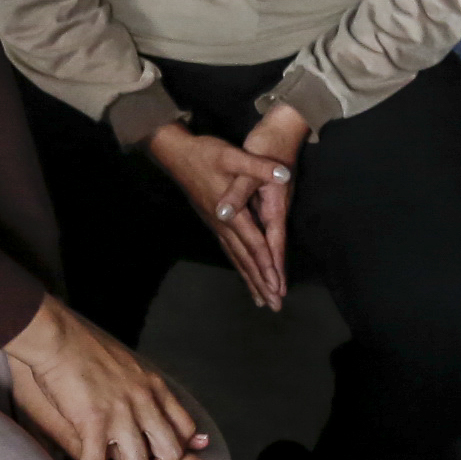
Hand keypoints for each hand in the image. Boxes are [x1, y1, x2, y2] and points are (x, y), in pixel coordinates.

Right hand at [0, 294, 213, 459]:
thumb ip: (135, 377)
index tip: (190, 457)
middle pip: (167, 451)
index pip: (181, 424)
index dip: (186, 446)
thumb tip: (137, 384)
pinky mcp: (92, 424)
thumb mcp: (124, 359)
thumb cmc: (82, 343)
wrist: (58, 336)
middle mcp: (142, 403)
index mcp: (151, 387)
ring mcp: (120, 415)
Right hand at [146, 120, 291, 310]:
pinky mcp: (213, 222)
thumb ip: (258, 167)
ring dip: (249, 279)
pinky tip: (244, 273)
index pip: (253, 244)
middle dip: (260, 283)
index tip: (276, 286)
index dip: (266, 265)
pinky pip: (229, 250)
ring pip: (236, 258)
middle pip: (245, 259)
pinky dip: (239, 265)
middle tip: (274, 306)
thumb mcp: (233, 156)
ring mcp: (216, 225)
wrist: (176, 153)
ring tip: (261, 300)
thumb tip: (283, 174)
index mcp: (231, 213)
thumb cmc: (205, 153)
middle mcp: (223, 224)